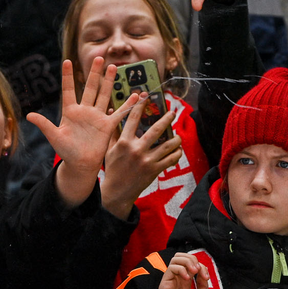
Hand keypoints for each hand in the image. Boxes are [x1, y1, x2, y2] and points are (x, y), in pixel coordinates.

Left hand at [27, 58, 139, 206]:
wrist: (81, 164)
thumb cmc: (66, 151)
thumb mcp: (54, 137)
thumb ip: (44, 124)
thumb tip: (28, 115)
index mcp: (70, 111)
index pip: (68, 90)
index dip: (68, 76)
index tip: (67, 61)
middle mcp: (84, 111)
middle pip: (90, 88)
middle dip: (94, 73)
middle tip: (98, 58)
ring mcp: (97, 117)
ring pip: (103, 95)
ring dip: (108, 82)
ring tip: (112, 68)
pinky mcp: (107, 125)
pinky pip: (118, 113)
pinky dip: (127, 105)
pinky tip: (135, 95)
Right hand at [100, 97, 179, 218]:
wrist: (117, 192)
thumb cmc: (112, 169)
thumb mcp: (109, 149)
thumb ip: (113, 131)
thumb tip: (114, 111)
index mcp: (124, 142)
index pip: (132, 119)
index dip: (140, 106)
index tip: (146, 96)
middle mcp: (136, 150)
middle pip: (156, 130)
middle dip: (166, 119)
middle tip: (172, 112)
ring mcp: (147, 160)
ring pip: (167, 145)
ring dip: (176, 139)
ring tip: (177, 135)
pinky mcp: (154, 170)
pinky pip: (170, 160)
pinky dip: (176, 154)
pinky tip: (177, 150)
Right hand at [158, 252, 208, 288]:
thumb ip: (202, 284)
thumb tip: (202, 272)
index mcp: (185, 285)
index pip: (191, 266)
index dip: (201, 266)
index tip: (206, 276)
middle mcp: (177, 282)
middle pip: (181, 258)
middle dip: (192, 259)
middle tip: (198, 269)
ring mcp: (171, 282)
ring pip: (175, 259)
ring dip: (187, 261)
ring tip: (194, 270)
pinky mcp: (165, 284)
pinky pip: (171, 267)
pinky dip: (181, 268)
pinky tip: (187, 278)